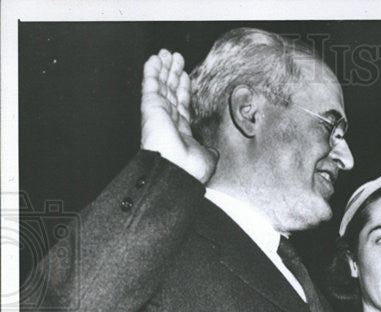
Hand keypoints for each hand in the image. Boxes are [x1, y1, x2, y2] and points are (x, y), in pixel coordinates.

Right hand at [140, 50, 217, 182]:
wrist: (177, 171)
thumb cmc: (191, 170)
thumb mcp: (208, 159)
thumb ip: (210, 151)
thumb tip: (213, 152)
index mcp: (181, 132)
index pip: (181, 105)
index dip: (183, 89)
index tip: (184, 76)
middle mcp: (168, 121)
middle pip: (170, 91)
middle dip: (173, 74)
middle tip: (176, 58)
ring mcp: (158, 113)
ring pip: (161, 85)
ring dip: (163, 68)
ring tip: (167, 53)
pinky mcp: (150, 107)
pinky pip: (150, 85)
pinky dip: (152, 71)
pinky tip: (155, 59)